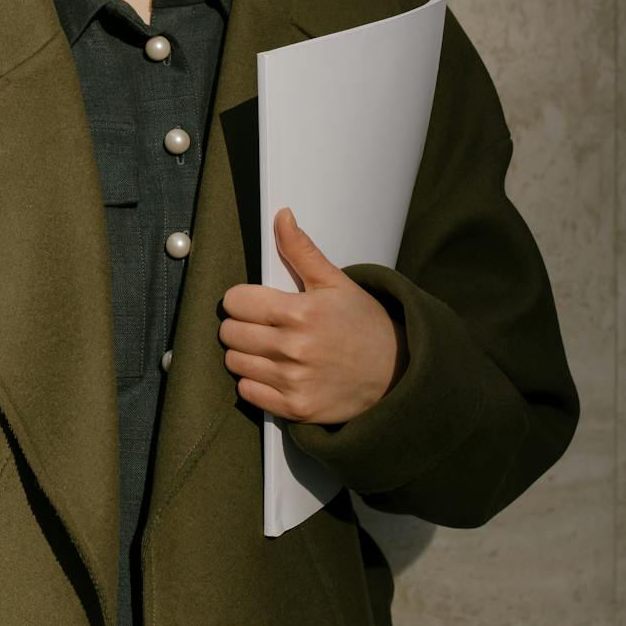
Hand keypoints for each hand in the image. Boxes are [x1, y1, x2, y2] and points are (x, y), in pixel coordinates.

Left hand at [218, 206, 407, 423]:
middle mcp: (293, 348)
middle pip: (230, 333)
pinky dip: (255, 382)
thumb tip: (282, 216)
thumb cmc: (363, 323)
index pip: (235, 301)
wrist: (395, 373)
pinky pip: (247, 392)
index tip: (256, 303)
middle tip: (263, 326)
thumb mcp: (336, 282)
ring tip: (270, 348)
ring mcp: (293, 381)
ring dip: (246, 354)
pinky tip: (275, 371)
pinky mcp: (294, 408)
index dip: (242, 300)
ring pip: (235, 362)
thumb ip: (301, 251)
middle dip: (241, 326)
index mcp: (300, 312)